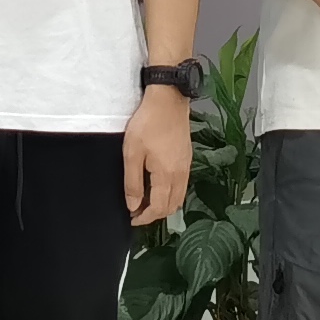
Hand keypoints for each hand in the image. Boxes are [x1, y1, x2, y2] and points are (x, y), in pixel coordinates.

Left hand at [124, 83, 192, 224]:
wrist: (168, 100)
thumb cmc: (148, 123)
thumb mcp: (132, 153)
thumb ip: (133, 182)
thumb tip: (133, 205)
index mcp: (167, 175)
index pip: (159, 208)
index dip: (145, 218)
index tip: (133, 219)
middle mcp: (180, 175)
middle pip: (171, 207)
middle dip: (155, 214)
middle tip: (137, 212)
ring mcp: (186, 167)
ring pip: (178, 197)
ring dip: (163, 205)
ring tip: (145, 201)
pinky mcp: (186, 158)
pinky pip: (181, 186)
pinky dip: (170, 193)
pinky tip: (157, 186)